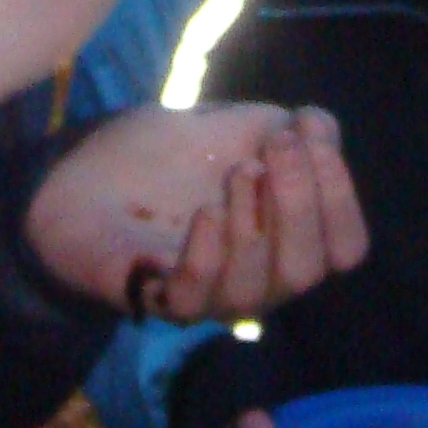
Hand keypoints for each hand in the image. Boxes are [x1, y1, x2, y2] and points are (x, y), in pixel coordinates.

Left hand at [25, 102, 367, 315]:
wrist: (82, 170)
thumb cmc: (166, 156)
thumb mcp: (237, 127)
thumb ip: (287, 128)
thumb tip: (322, 129)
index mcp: (286, 240)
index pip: (346, 248)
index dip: (341, 196)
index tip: (310, 137)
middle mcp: (257, 279)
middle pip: (308, 271)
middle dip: (301, 203)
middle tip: (274, 148)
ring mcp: (206, 296)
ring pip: (257, 291)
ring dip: (254, 224)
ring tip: (237, 172)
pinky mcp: (155, 298)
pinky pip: (195, 300)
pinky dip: (207, 255)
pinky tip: (205, 212)